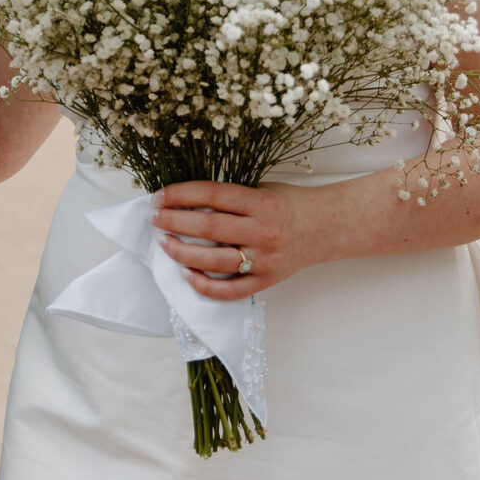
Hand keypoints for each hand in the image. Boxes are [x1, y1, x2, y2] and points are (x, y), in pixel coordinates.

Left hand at [154, 180, 313, 300]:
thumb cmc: (289, 204)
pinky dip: (205, 285)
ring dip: (182, 252)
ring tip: (164, 243)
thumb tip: (184, 201)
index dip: (181, 194)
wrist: (326, 228)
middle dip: (173, 221)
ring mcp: (264, 259)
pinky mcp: (266, 281)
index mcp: (261, 202)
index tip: (159, 196)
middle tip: (153, 218)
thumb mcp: (262, 189)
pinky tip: (187, 274)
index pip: (212, 195)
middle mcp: (262, 231)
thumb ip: (230, 197)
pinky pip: (230, 290)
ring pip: (214, 260)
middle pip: (208, 226)